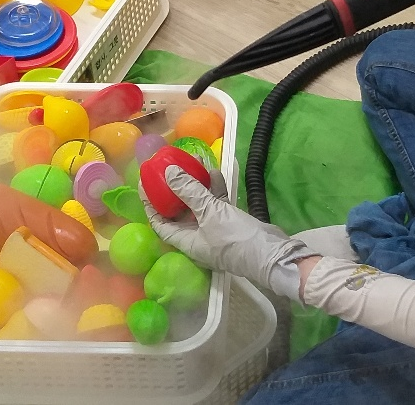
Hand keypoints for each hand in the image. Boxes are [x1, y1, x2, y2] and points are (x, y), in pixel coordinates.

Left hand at [141, 166, 316, 300]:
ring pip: (199, 204)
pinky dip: (215, 189)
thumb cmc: (234, 237)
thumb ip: (188, 191)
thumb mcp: (209, 212)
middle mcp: (197, 235)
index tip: (144, 184)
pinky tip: (215, 172)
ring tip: (193, 162)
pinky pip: (217, 203)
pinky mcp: (230, 221)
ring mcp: (214, 228)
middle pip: (178, 211)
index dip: (150, 204)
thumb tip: (168, 172)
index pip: (160, 222)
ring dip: (196, 185)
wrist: (271, 252)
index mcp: (185, 240)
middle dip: (173, 190)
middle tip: (168, 169)